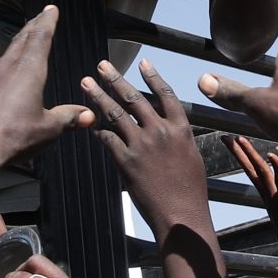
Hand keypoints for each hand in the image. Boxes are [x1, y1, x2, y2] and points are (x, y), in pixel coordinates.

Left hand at [0, 6, 93, 170]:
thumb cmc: (13, 137)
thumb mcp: (48, 129)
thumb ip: (69, 118)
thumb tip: (89, 115)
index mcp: (29, 70)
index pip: (40, 36)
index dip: (47, 21)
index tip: (51, 9)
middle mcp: (6, 67)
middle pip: (21, 39)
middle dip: (33, 27)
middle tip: (40, 18)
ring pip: (5, 55)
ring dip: (17, 48)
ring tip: (24, 46)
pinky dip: (2, 71)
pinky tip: (3, 81)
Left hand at [86, 59, 212, 230]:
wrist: (181, 215)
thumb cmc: (190, 190)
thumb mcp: (191, 155)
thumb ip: (177, 137)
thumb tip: (166, 126)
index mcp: (180, 128)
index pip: (164, 93)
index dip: (152, 76)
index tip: (142, 62)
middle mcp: (160, 131)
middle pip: (134, 97)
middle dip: (115, 79)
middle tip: (102, 65)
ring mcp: (141, 145)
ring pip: (115, 113)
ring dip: (98, 96)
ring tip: (87, 83)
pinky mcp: (126, 162)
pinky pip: (107, 139)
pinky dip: (97, 129)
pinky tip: (89, 122)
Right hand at [233, 135, 277, 277]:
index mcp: (270, 194)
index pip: (254, 171)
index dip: (244, 156)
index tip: (235, 143)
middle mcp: (269, 195)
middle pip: (251, 169)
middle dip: (239, 152)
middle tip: (226, 137)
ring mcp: (276, 199)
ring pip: (261, 172)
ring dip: (251, 155)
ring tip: (240, 139)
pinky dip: (276, 169)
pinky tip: (272, 156)